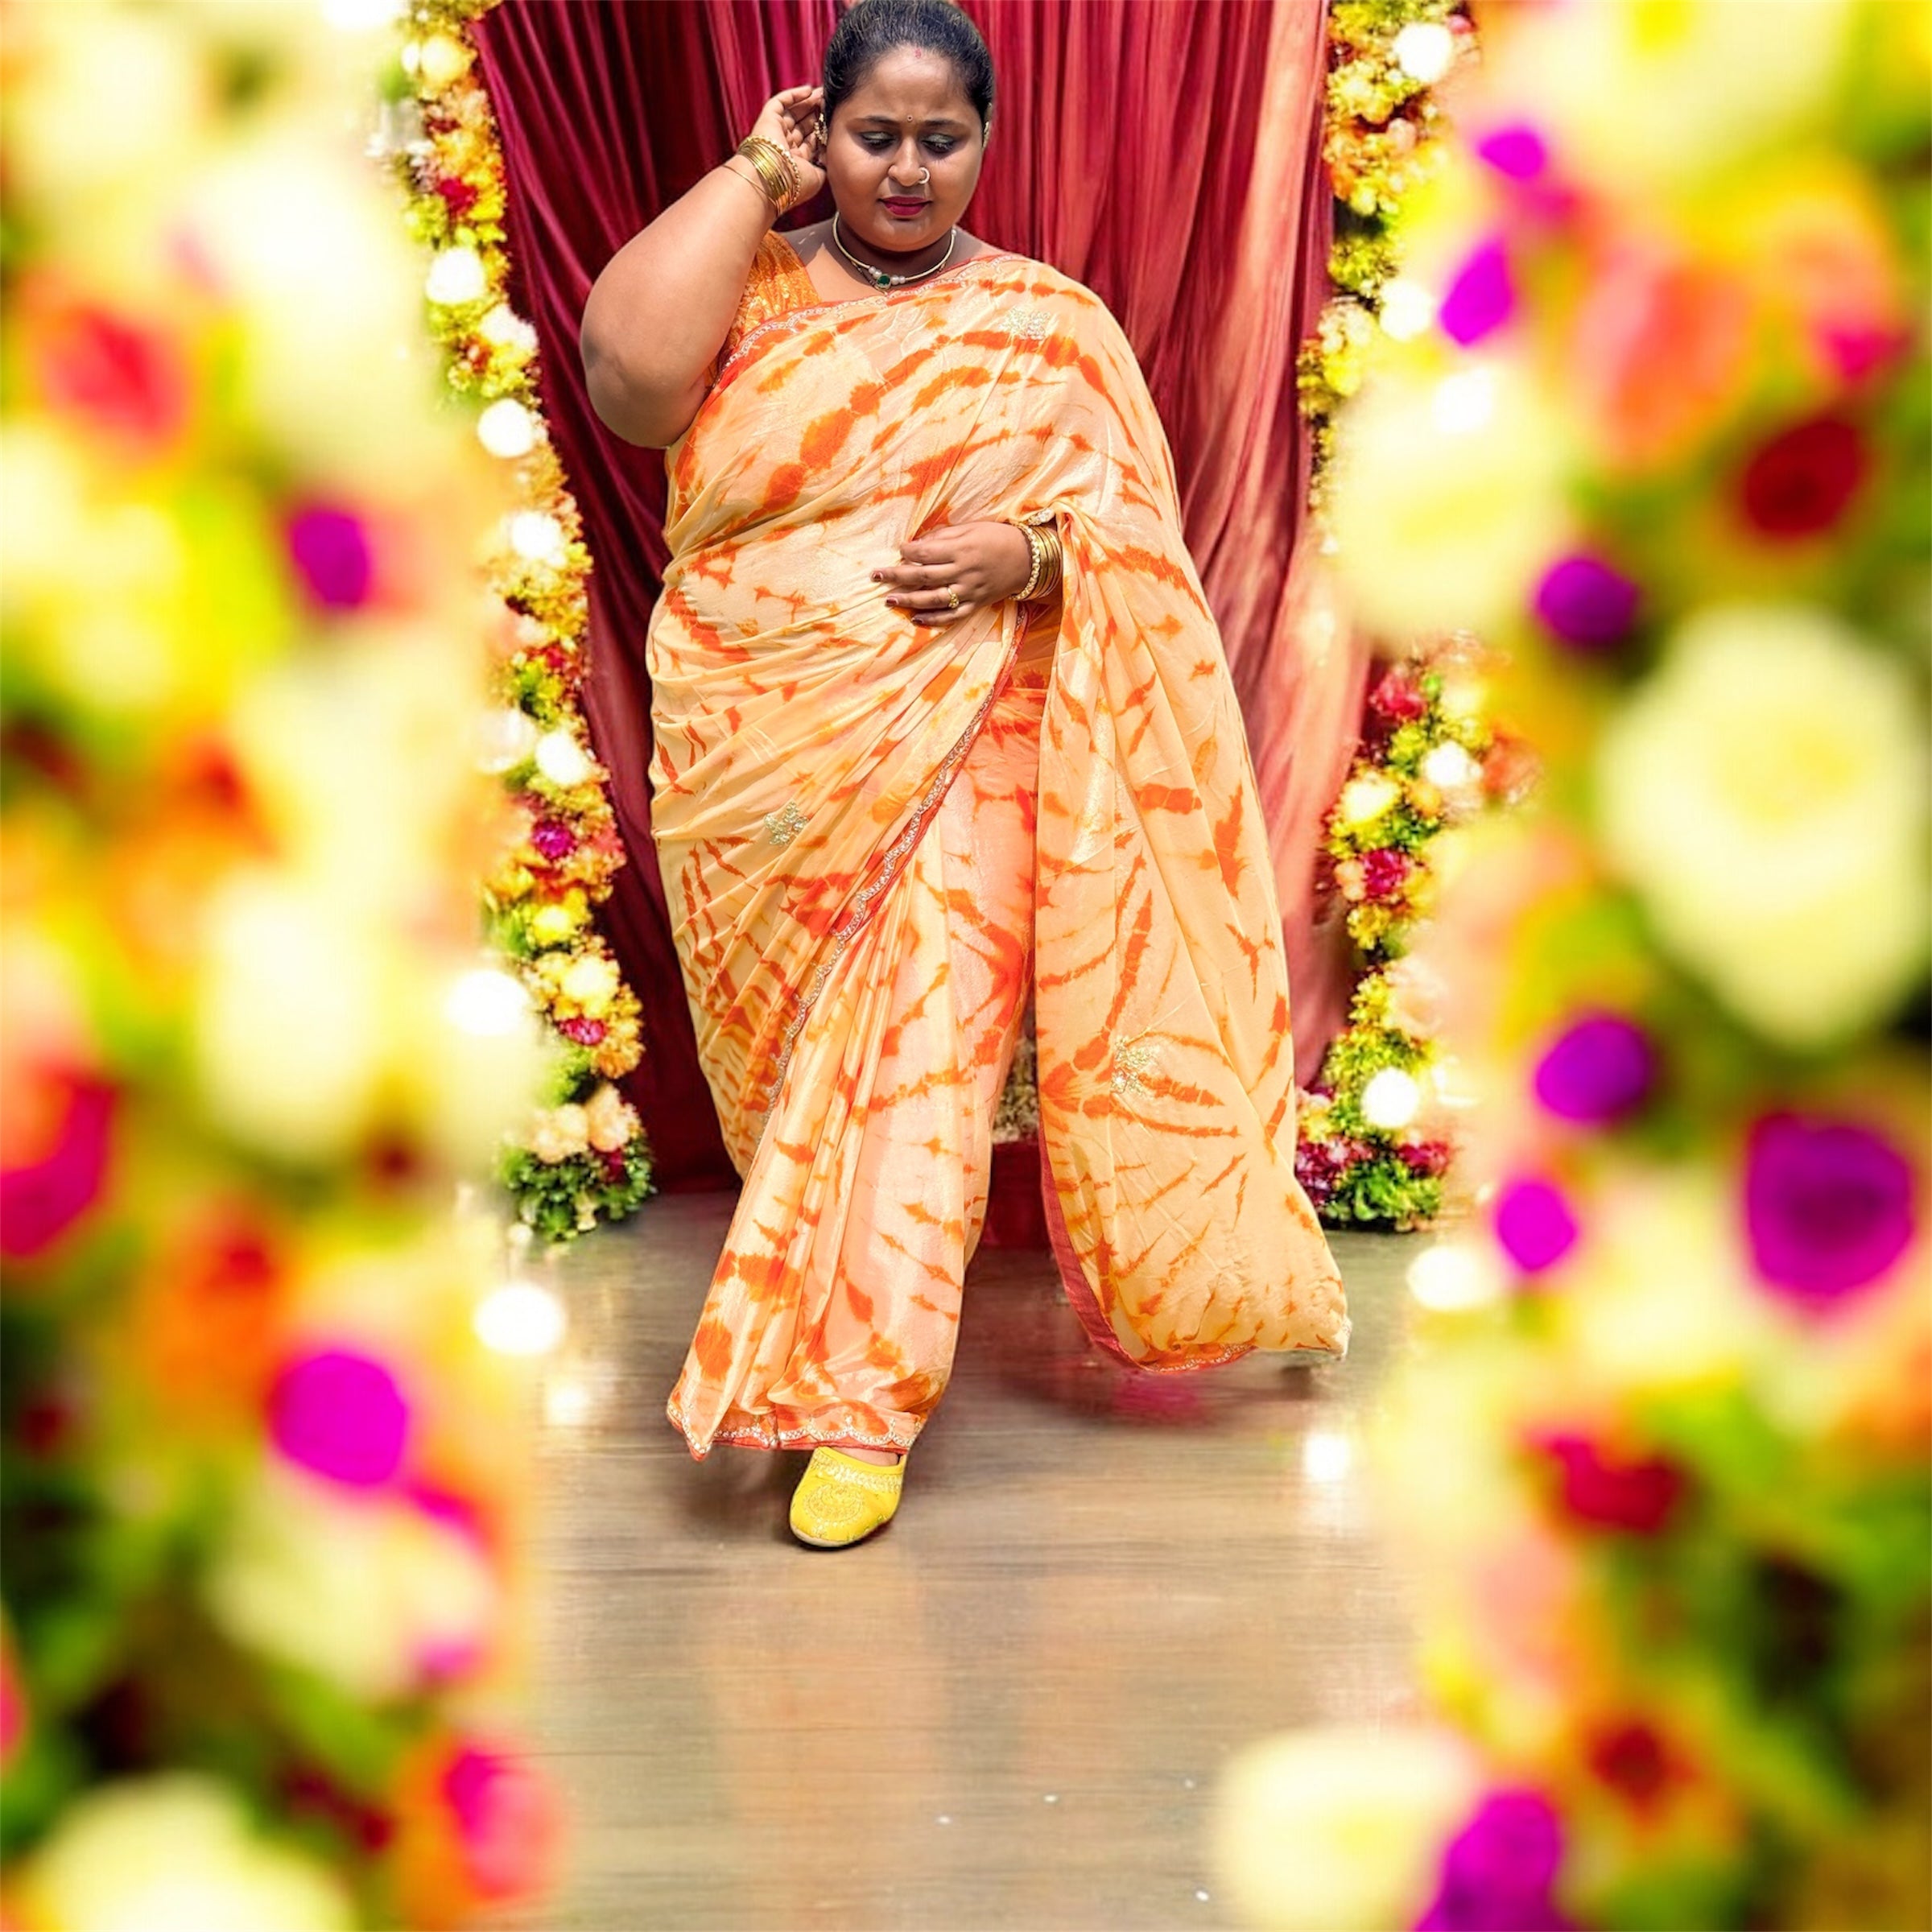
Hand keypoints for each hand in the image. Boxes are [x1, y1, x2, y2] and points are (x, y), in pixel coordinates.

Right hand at [746, 85, 826, 206]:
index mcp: (796, 161)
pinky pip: (780, 102)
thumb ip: (826, 164)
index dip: (824, 129)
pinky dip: (794, 95)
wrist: (772, 179)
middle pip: (804, 124)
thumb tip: (832, 153)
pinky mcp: (768, 119)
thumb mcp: (817, 178)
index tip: (837, 118)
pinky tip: (809, 90)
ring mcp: (776, 132)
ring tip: (824, 93)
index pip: (812, 140)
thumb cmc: (795, 183)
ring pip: (794, 112)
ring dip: (809, 102)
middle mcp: (786, 146)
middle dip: (818, 112)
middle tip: (831, 101)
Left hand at [874, 521, 1034, 625]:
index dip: (907, 552)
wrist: (1027, 559)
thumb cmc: (996, 538)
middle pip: (923, 576)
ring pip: (934, 599)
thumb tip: (917, 544)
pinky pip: (952, 616)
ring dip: (909, 600)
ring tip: (889, 599)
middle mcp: (964, 572)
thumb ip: (944, 536)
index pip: (926, 553)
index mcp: (962, 549)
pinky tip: (915, 619)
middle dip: (896, 576)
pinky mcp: (976, 605)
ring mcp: (969, 591)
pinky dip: (933, 619)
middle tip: (875, 575)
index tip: (897, 550)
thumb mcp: (971, 528)